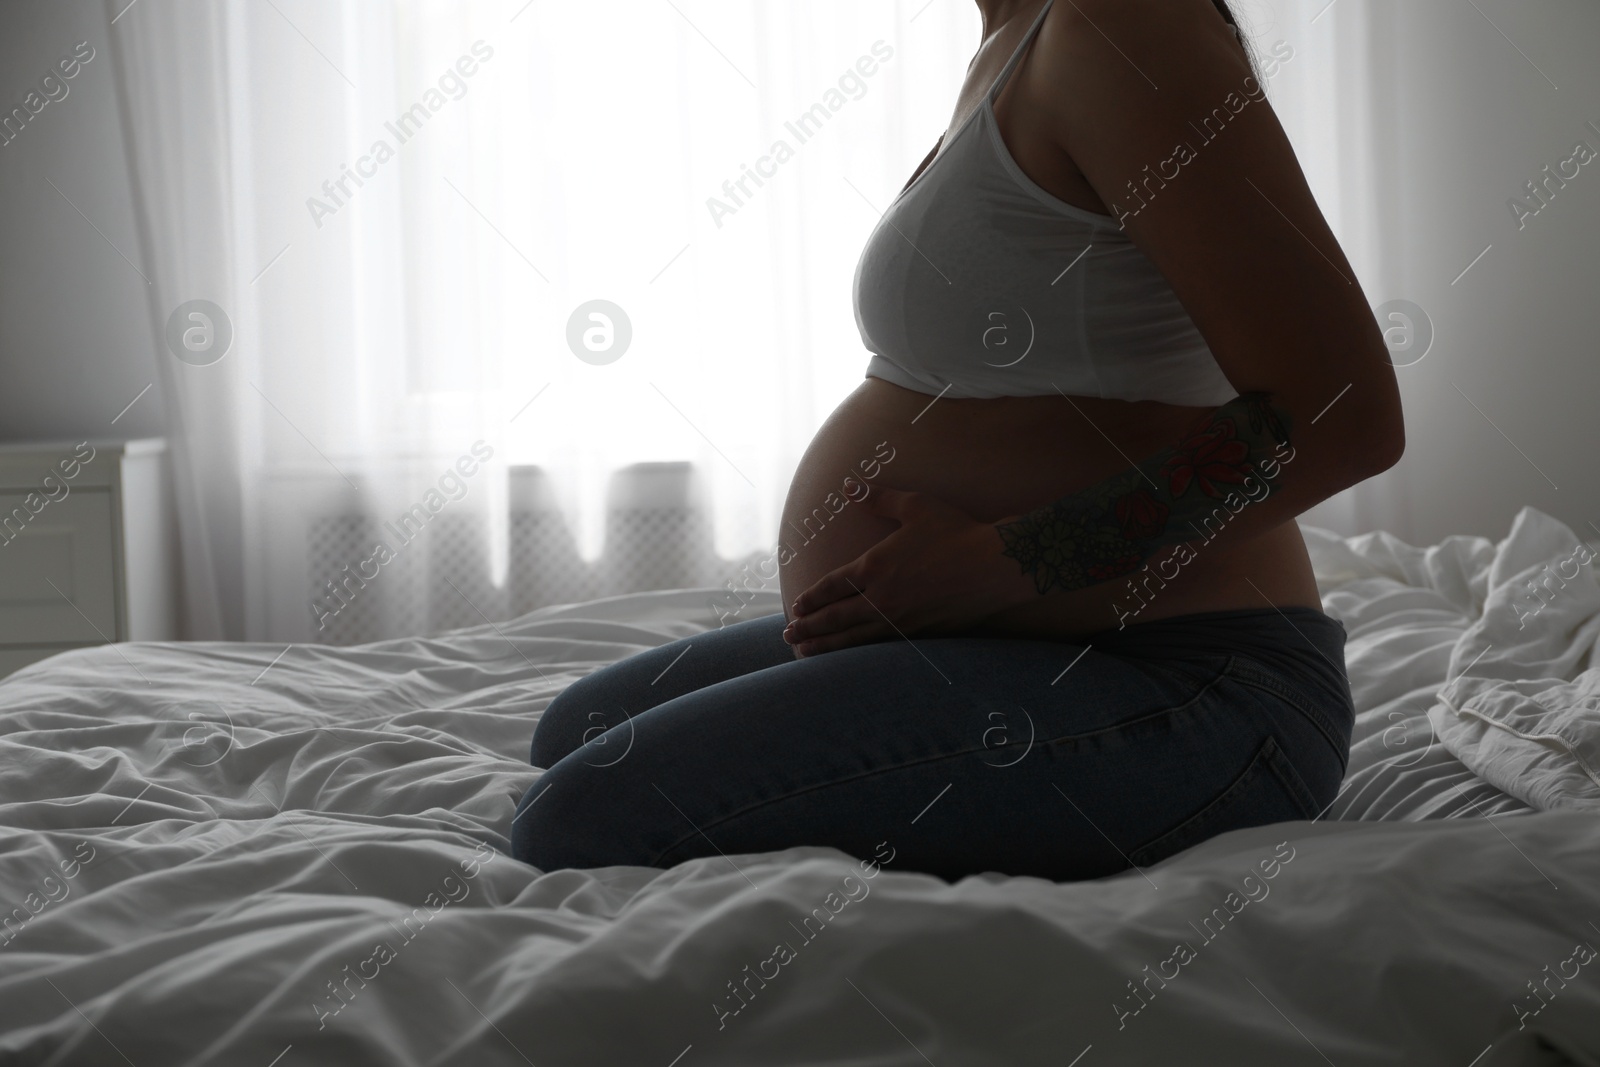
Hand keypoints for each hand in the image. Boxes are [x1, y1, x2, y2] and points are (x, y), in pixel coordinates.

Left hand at [783, 486, 1038, 655]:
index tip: (796, 605)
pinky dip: (857, 654)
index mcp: (875, 566)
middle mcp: (882, 597)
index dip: (812, 597)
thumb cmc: (956, 532)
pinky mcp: (919, 634)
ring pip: (853, 638)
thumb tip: (848, 486)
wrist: (995, 567)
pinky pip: (879, 647)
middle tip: (788, 635)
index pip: (833, 585)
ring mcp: (900, 620)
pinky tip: (850, 658)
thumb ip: (879, 499)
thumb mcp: (916, 507)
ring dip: (825, 646)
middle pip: (835, 617)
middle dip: (808, 627)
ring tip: (804, 653)